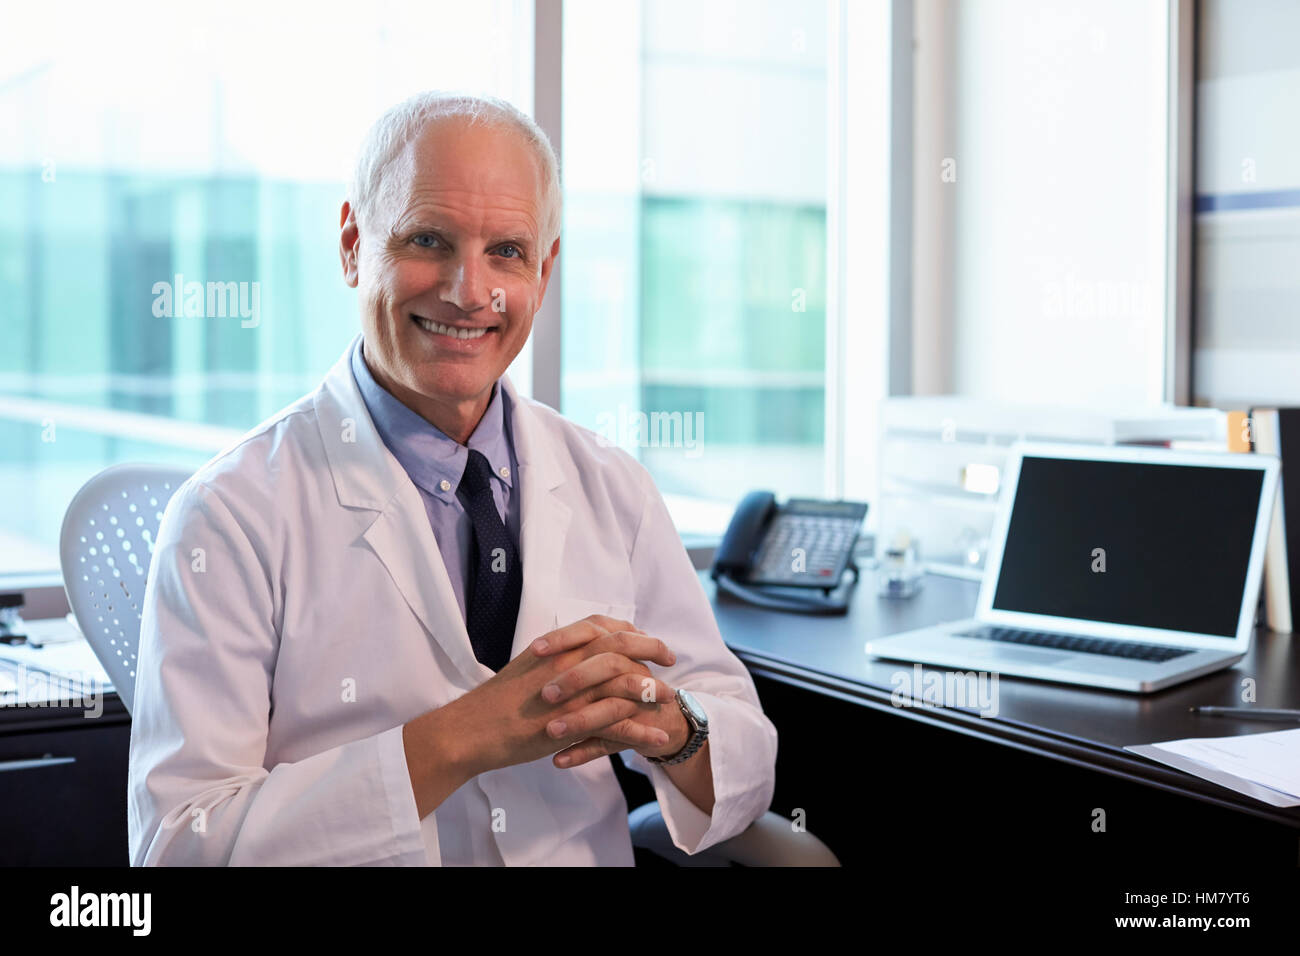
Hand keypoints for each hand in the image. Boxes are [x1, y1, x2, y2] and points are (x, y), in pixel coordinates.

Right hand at [434, 615, 677, 778]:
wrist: (473, 728)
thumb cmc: (495, 701)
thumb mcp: (526, 667)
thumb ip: (554, 658)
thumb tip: (572, 654)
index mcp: (558, 647)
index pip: (604, 627)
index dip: (630, 630)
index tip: (647, 637)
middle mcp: (569, 662)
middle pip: (622, 646)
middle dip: (652, 649)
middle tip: (670, 658)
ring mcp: (573, 692)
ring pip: (626, 684)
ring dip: (652, 690)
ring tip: (671, 698)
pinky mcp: (574, 723)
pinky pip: (618, 725)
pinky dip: (642, 731)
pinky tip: (658, 738)